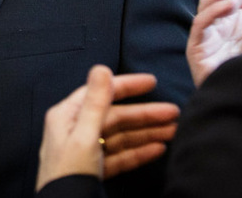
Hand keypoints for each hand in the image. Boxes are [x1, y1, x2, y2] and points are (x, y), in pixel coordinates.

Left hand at [36, 65, 179, 190]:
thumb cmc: (68, 173)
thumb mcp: (84, 136)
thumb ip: (96, 103)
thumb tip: (101, 67)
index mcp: (67, 115)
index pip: (101, 93)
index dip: (127, 86)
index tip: (152, 82)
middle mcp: (75, 129)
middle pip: (116, 116)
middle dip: (145, 115)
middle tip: (174, 113)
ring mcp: (86, 151)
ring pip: (121, 137)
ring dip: (146, 133)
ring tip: (173, 131)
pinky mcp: (94, 170)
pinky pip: (119, 156)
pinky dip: (138, 152)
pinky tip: (157, 150)